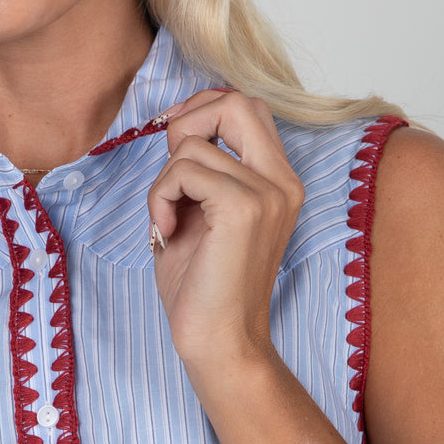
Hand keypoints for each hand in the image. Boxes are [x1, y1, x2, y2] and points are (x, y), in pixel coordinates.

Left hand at [146, 89, 304, 377]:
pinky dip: (161, 197)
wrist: (219, 342)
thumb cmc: (204, 287)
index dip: (203, 112)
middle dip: (188, 122)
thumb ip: (200, 170)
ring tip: (167, 221)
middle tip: (170, 173)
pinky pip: (183, 169)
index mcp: (279, 181)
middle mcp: (282, 181)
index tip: (172, 145)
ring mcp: (267, 193)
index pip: (247, 107)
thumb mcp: (202, 213)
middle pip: (235, 101)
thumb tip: (176, 126)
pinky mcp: (243, 208)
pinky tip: (166, 232)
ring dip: (163, 180)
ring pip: (192, 143)